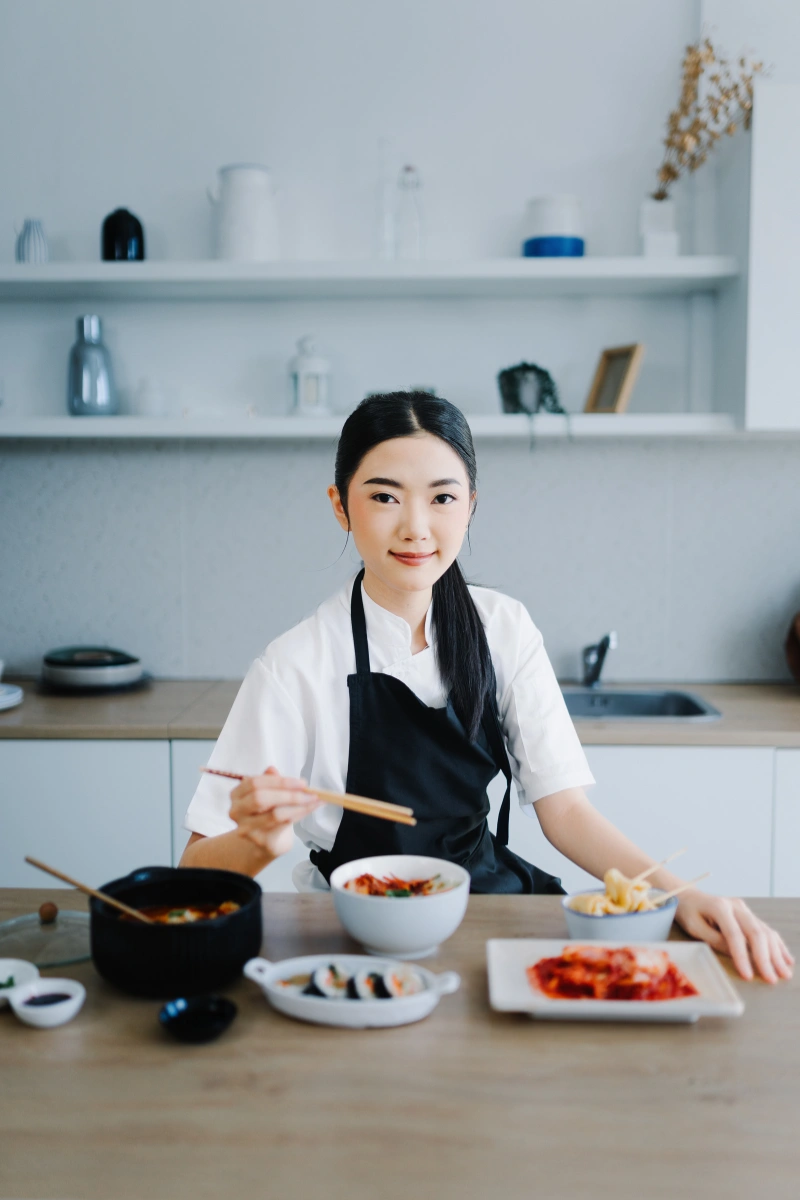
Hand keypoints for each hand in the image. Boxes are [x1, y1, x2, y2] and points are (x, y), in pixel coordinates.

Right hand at [229, 766, 320, 859]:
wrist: (266, 840)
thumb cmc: (267, 812)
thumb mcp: (269, 793)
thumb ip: (270, 781)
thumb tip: (272, 769)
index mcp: (237, 794)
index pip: (255, 783)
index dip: (279, 781)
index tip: (301, 782)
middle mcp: (236, 811)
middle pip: (260, 798)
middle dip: (289, 794)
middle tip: (309, 792)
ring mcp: (246, 828)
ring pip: (274, 814)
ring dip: (299, 806)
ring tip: (314, 800)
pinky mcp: (259, 840)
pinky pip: (283, 825)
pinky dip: (300, 815)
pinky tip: (310, 809)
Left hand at [675, 890, 794, 982]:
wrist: (689, 896)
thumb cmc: (688, 913)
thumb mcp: (695, 928)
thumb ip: (715, 940)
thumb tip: (737, 955)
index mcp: (720, 907)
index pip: (735, 934)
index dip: (742, 956)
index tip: (748, 976)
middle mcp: (736, 906)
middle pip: (755, 933)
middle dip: (765, 958)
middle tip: (772, 979)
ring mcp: (745, 909)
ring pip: (765, 932)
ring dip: (776, 954)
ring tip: (785, 973)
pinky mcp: (749, 914)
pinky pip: (766, 930)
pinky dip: (777, 945)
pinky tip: (786, 959)